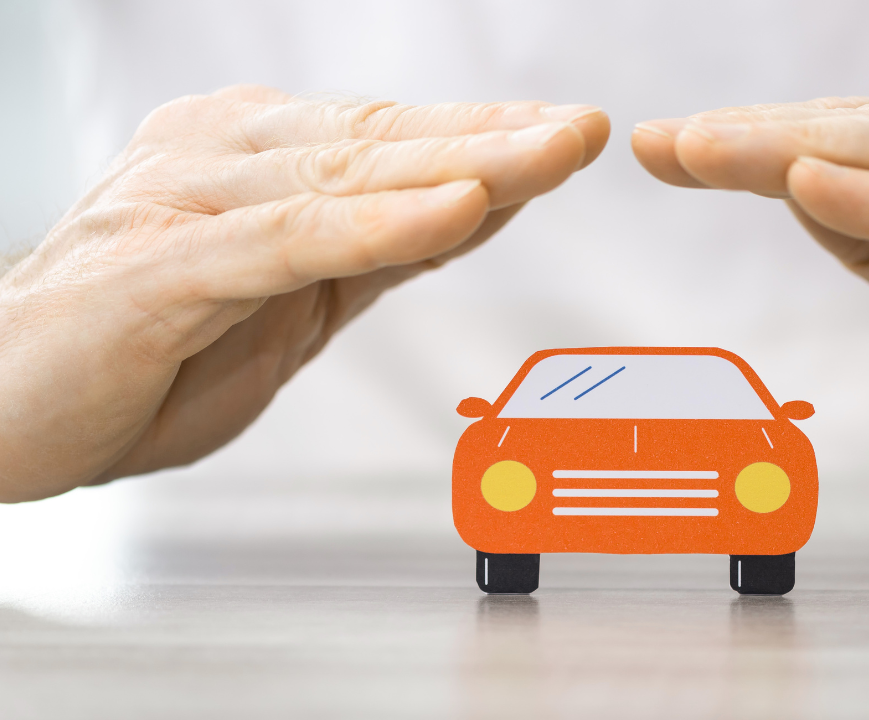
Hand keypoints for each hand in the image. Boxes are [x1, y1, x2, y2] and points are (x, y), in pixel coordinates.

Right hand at [0, 84, 608, 501]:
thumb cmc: (137, 355)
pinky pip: (294, 238)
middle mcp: (220, 159)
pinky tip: (457, 209)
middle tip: (583, 128)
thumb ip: (369, 254)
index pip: (388, 141)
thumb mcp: (287, 302)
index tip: (566, 135)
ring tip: (551, 154)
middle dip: (495, 138)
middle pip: (383, 142)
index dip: (483, 138)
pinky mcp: (165, 268)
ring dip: (462, 162)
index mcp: (248, 160)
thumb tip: (468, 211)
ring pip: (349, 174)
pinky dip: (383, 225)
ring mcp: (190, 205)